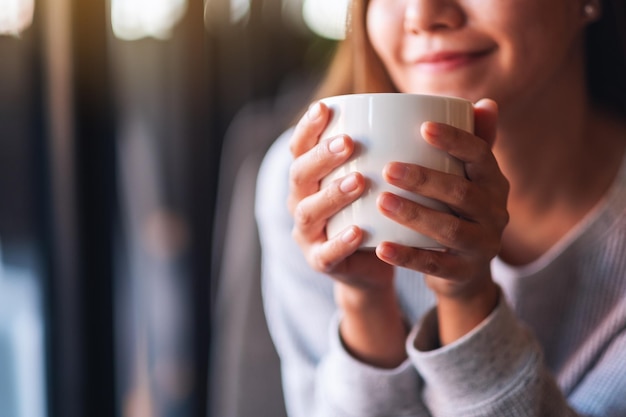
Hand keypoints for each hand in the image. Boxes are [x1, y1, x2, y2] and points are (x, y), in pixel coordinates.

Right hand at [288, 101, 405, 366]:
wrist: (374, 265)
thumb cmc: (382, 210)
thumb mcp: (388, 177)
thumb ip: (417, 144)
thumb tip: (480, 105)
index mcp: (312, 176)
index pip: (301, 146)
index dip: (308, 127)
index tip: (326, 107)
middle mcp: (302, 201)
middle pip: (300, 175)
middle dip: (322, 156)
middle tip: (350, 142)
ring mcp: (308, 234)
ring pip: (309, 213)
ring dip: (332, 195)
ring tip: (359, 181)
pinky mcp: (321, 262)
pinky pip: (326, 253)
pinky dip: (340, 242)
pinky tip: (358, 231)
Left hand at [374, 99, 508, 343]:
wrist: (466, 271)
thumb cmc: (459, 211)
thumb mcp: (469, 179)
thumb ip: (474, 143)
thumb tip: (485, 102)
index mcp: (494, 183)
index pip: (481, 156)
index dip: (455, 140)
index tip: (423, 127)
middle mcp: (495, 213)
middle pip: (462, 193)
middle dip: (425, 179)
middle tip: (389, 168)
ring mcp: (482, 246)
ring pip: (450, 230)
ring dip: (415, 215)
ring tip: (382, 202)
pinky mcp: (463, 273)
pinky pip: (435, 265)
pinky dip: (408, 257)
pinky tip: (381, 247)